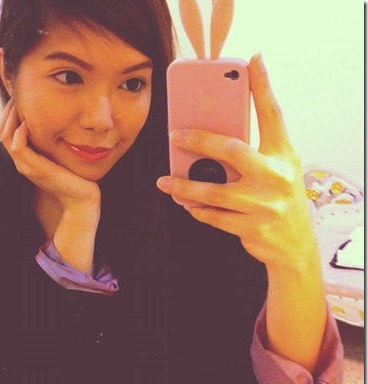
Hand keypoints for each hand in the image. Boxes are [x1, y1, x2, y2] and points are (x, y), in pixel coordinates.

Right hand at [0, 100, 100, 212]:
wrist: (81, 200)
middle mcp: (22, 163)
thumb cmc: (74, 177)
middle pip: (2, 131)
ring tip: (22, 103)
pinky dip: (21, 132)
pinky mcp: (36, 170)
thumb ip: (53, 144)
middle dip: (8, 110)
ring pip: (7, 136)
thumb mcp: (60, 156)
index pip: (6, 131)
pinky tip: (29, 122)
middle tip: (19, 94)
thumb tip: (57, 122)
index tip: (22, 97)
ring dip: (13, 116)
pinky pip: (19, 147)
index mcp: (25, 159)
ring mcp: (27, 167)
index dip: (10, 112)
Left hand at [157, 54, 315, 270]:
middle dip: (199, 140)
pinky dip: (197, 210)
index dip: (263, 87)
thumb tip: (209, 142)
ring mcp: (264, 204)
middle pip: (231, 150)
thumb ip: (252, 154)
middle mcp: (276, 177)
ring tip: (165, 182)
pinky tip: (186, 205)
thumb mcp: (278, 170)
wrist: (295, 246)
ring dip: (184, 186)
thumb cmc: (280, 199)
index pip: (273, 115)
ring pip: (214, 191)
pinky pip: (214, 217)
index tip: (252, 61)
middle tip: (174, 136)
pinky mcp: (252, 227)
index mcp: (284, 156)